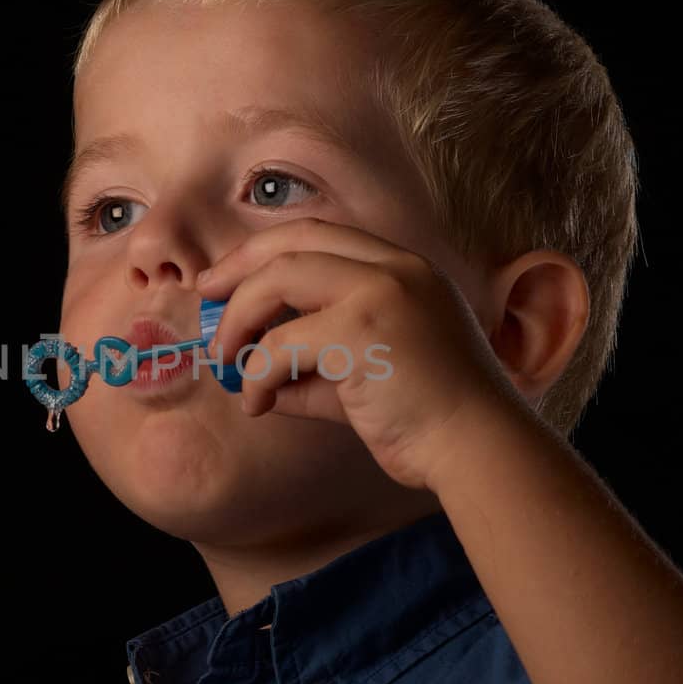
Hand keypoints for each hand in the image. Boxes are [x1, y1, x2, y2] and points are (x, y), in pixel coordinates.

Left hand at [196, 217, 519, 492]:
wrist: (478, 449)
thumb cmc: (428, 421)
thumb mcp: (365, 377)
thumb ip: (314, 364)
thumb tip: (252, 371)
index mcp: (405, 268)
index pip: (320, 233)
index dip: (264, 251)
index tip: (228, 279)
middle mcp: (396, 267)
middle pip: (292, 240)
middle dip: (238, 267)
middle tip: (205, 297)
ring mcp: (381, 292)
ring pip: (278, 279)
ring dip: (238, 320)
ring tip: (225, 360)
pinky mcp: (363, 330)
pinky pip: (280, 344)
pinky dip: (256, 373)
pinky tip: (258, 402)